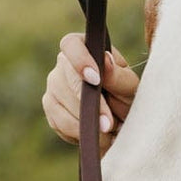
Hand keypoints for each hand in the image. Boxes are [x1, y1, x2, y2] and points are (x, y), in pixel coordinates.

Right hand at [42, 32, 139, 152]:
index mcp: (84, 48)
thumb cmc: (126, 96)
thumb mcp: (130, 87)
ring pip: (59, 105)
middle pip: (64, 80)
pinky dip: (79, 133)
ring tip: (109, 133)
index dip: (79, 60)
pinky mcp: (51, 109)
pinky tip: (96, 135)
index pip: (71, 44)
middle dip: (88, 106)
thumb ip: (119, 77)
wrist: (121, 120)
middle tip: (108, 124)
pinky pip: (59, 123)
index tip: (96, 80)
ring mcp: (53, 86)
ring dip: (85, 123)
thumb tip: (105, 61)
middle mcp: (63, 64)